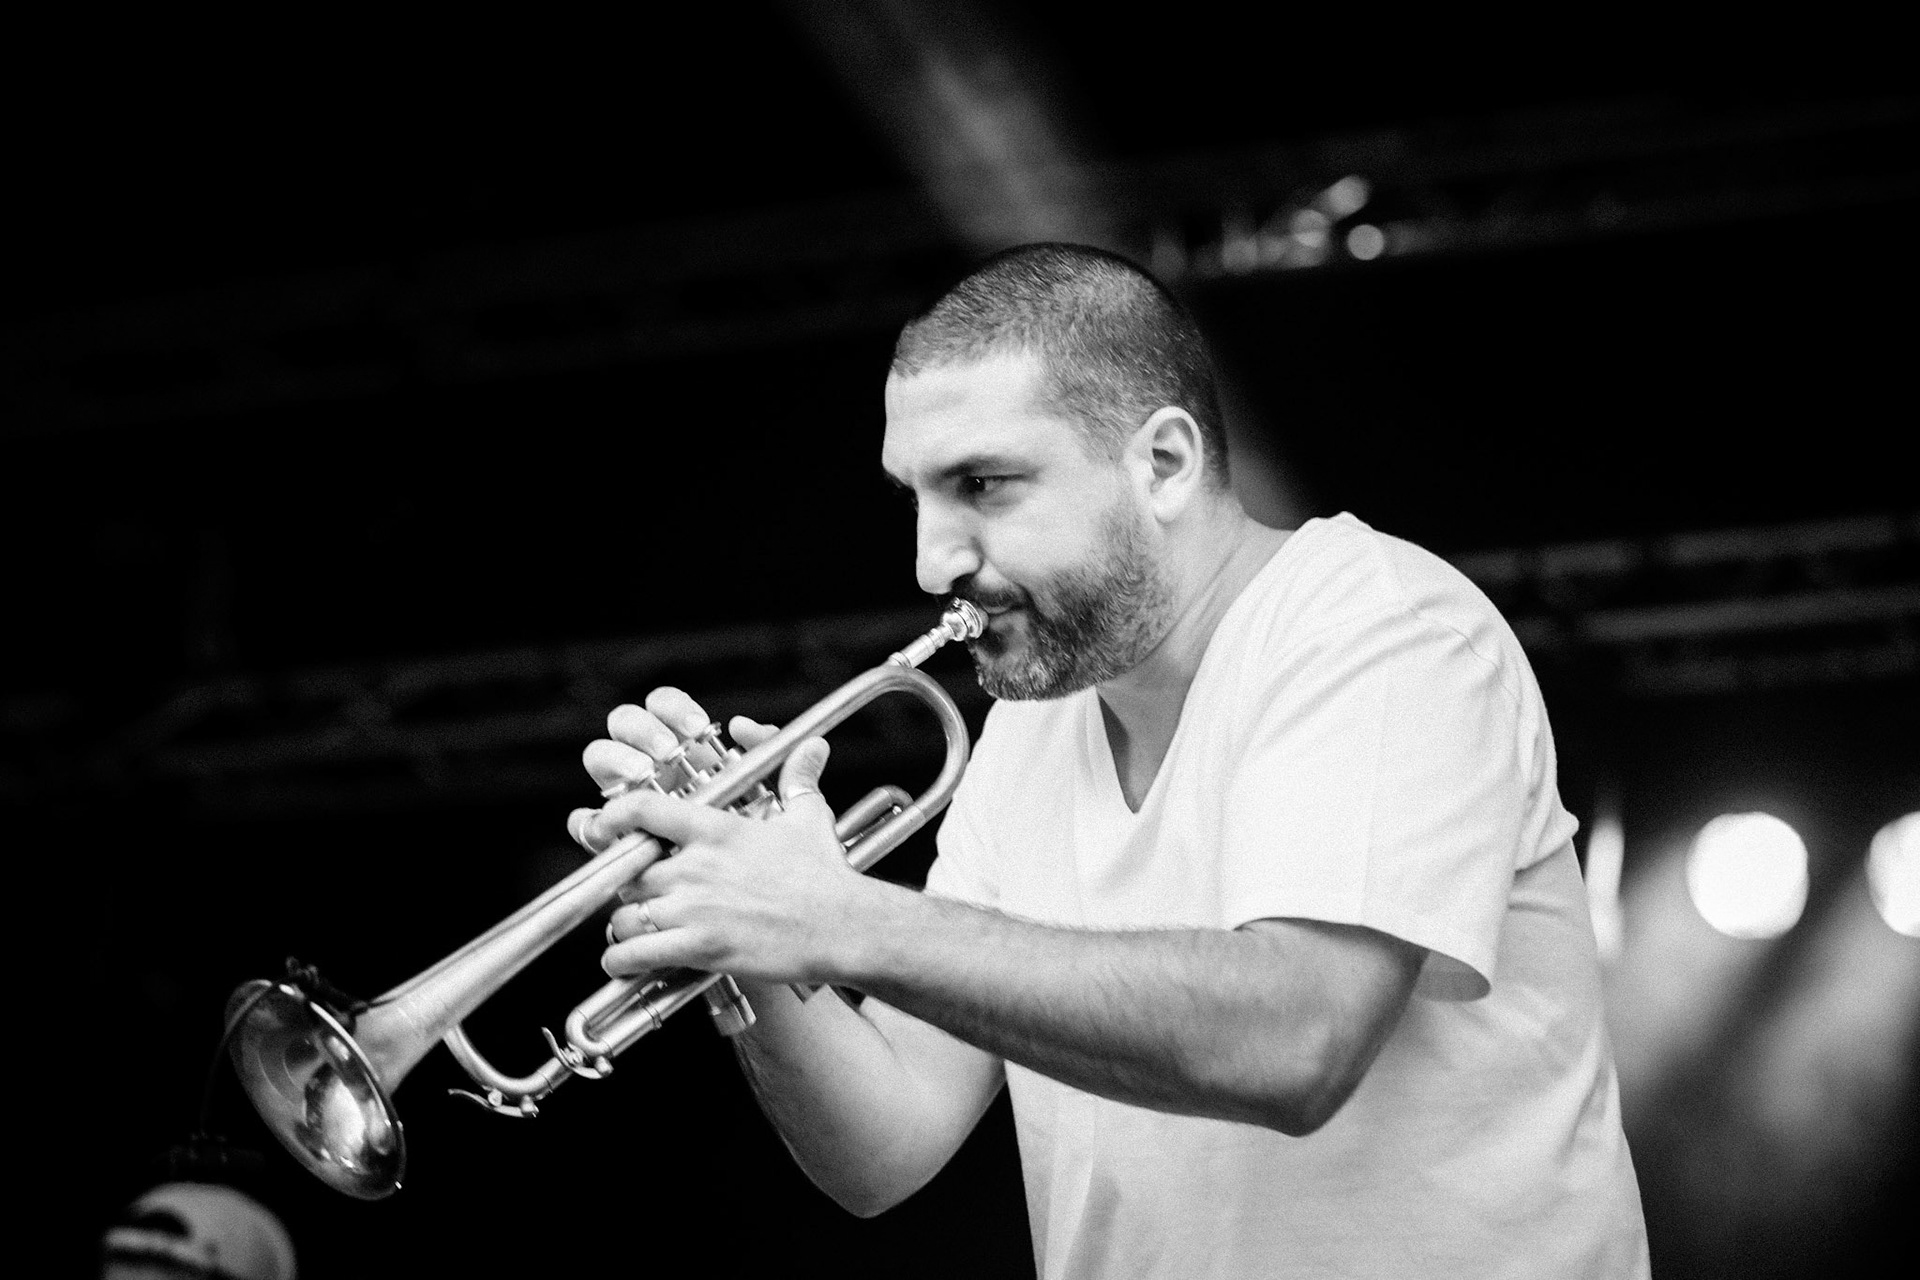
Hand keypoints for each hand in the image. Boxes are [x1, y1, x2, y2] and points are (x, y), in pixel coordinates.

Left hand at [568, 687, 885, 985]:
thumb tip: (813, 746)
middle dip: (627, 888)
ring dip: (623, 927)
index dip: (612, 817)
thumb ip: (798, 780)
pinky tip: (623, 963)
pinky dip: (622, 960)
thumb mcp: (809, 817)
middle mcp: (697, 865)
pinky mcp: (701, 947)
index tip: (601, 826)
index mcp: (716, 829)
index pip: (643, 810)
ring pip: (625, 915)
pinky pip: (636, 954)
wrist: (843, 924)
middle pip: (628, 873)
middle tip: (637, 898)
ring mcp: (695, 908)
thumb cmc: (826, 873)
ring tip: (632, 934)